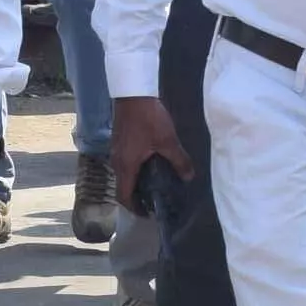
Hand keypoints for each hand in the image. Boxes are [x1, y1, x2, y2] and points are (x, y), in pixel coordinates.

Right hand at [109, 94, 190, 214]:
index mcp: (126, 166)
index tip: (148, 212)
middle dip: (136, 197)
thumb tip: (189, 177)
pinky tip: (149, 163)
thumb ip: (179, 160)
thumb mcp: (167, 141)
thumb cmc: (148, 119)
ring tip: (155, 183)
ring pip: (123, 175)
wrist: (132, 93)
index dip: (134, 208)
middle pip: (123, 187)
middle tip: (155, 199)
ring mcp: (115, 151)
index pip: (124, 197)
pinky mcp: (118, 142)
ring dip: (135, 182)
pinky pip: (124, 163)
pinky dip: (134, 170)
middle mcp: (116, 162)